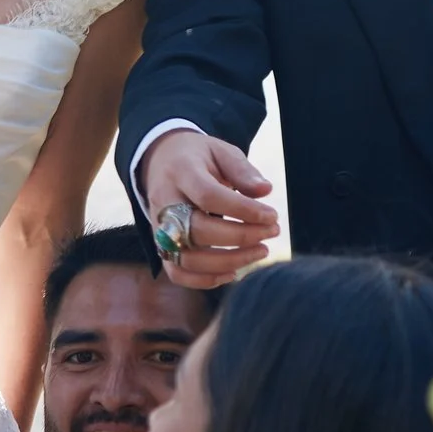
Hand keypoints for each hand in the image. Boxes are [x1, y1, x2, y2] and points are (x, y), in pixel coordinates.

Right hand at [137, 131, 278, 289]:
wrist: (161, 162)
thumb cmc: (199, 158)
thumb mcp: (221, 151)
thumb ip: (243, 170)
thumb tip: (265, 191)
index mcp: (181, 172)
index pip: (208, 196)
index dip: (243, 210)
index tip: (272, 216)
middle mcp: (164, 203)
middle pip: (199, 230)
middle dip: (241, 237)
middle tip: (272, 232)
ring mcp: (159, 228)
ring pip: (188, 258)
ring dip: (229, 261)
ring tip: (261, 251)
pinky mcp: (162, 246)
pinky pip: (177, 273)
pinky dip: (205, 280)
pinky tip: (233, 271)